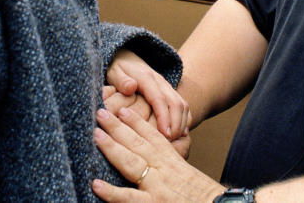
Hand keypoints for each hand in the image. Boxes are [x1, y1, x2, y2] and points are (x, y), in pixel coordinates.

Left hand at [92, 106, 221, 201]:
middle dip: (118, 127)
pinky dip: (111, 192)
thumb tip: (164, 172)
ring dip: (111, 147)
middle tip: (100, 112)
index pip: (154, 137)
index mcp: (175, 164)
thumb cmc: (209, 200)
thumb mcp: (192, 181)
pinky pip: (128, 198)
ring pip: (130, 163)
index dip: (137, 122)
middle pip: (138, 143)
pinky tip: (96, 184)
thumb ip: (175, 173)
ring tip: (94, 134)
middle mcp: (165, 171)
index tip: (125, 109)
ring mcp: (158, 187)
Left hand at [106, 50, 190, 139]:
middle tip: (171, 142)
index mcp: (146, 77)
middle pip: (175, 103)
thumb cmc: (117, 69)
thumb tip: (130, 87)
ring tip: (176, 141)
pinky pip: (182, 105)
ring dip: (181, 123)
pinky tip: (181, 134)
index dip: (164, 117)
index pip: (159, 98)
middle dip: (176, 124)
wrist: (126, 58)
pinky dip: (184, 119)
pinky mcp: (169, 92)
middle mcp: (160, 81)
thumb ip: (120, 80)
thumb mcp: (114, 72)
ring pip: (182, 104)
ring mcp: (167, 86)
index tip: (165, 134)